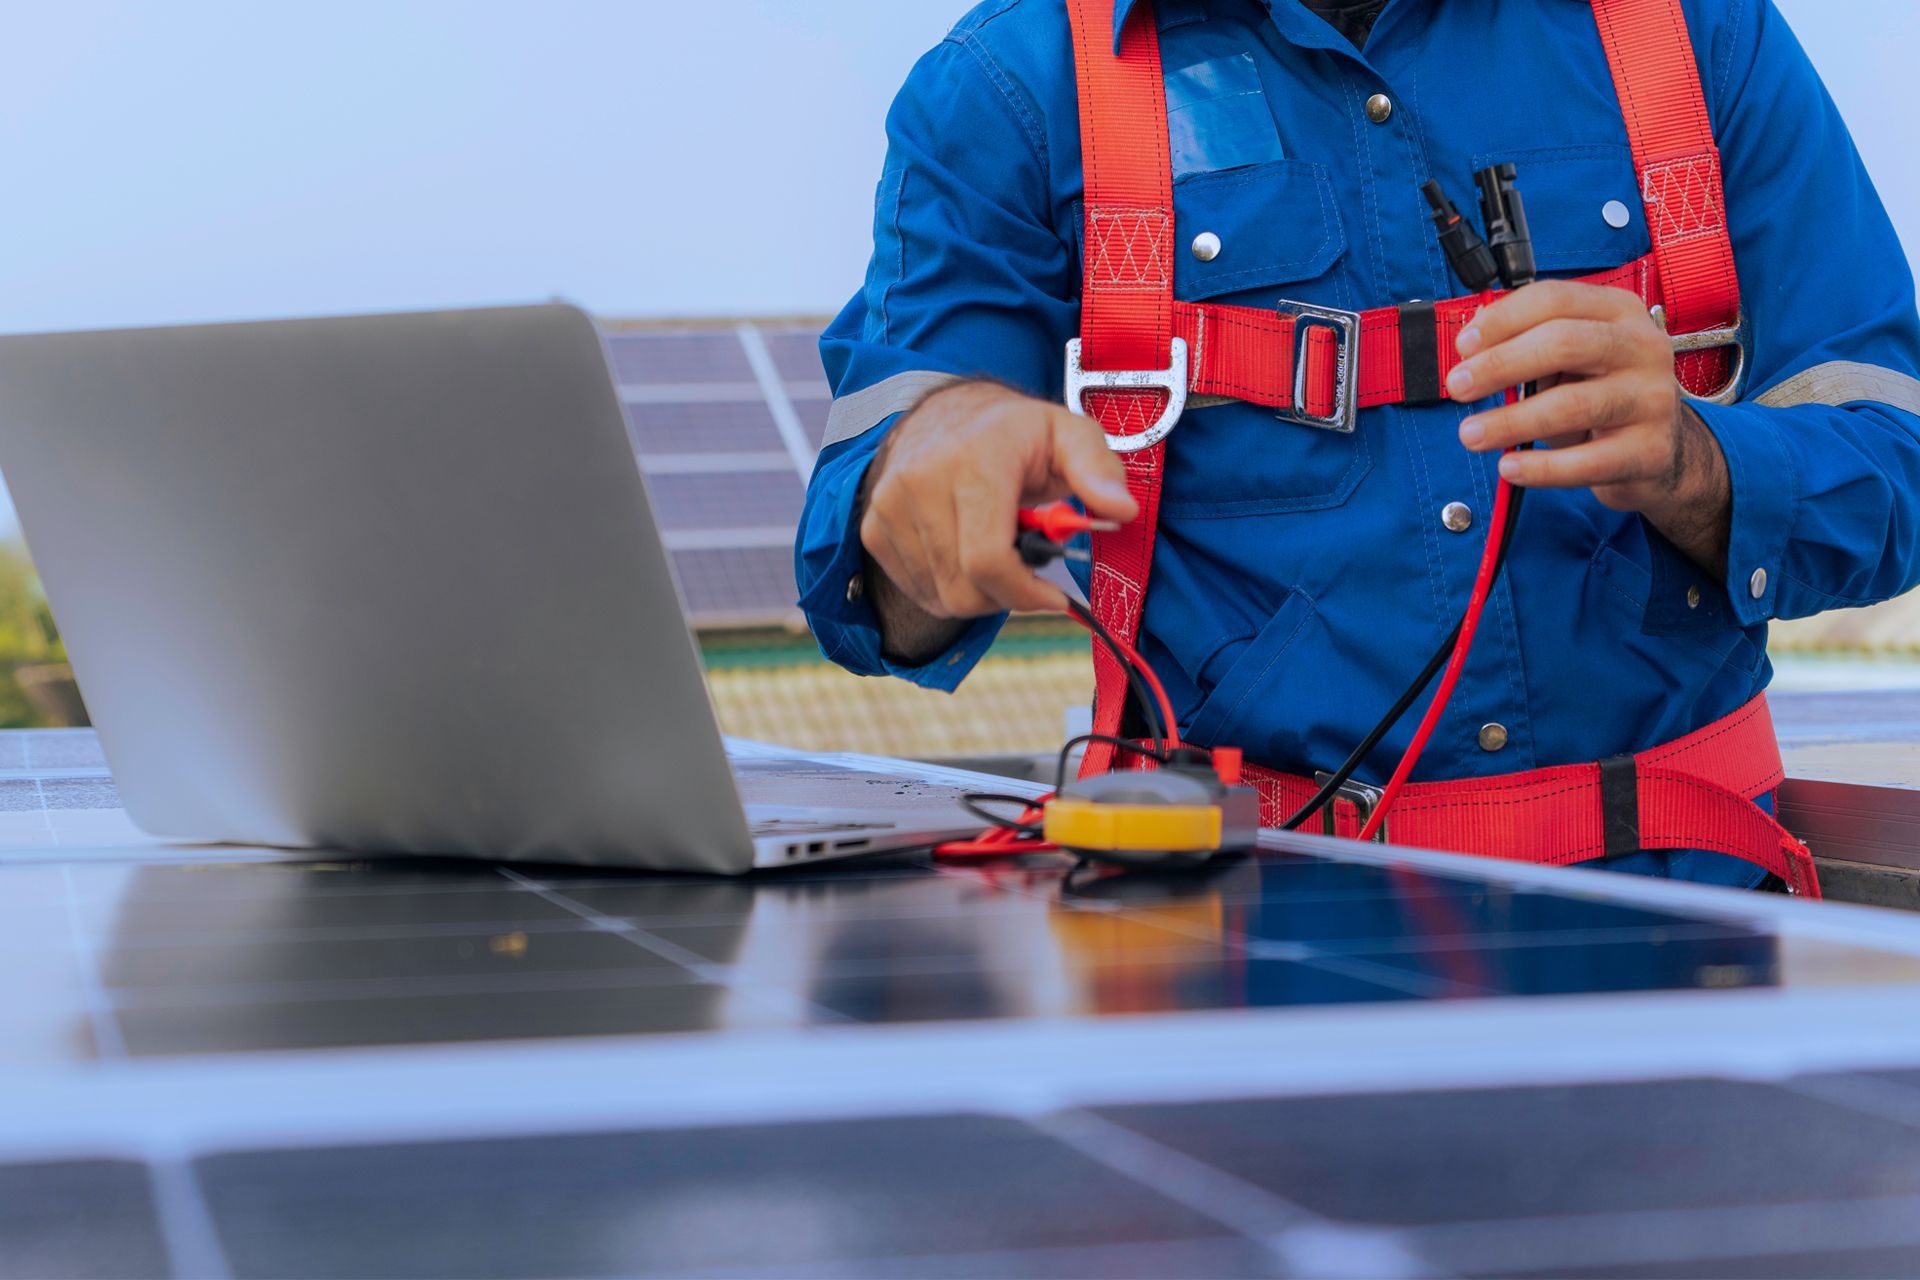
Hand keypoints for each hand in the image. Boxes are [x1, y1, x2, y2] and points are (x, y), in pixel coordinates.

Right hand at [860, 381, 1137, 622]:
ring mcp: (889, 506)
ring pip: (942, 596)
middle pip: (964, 588)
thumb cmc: (1016, 434)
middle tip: (1027, 567)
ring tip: (995, 549)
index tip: (1053, 596)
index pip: (988, 560)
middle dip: (1007, 595)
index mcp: (974, 460)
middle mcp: (920, 481)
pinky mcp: (872, 528)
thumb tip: (1121, 510)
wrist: (944, 413)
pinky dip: (949, 587)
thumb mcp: (1069, 435)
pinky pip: (917, 591)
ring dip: (979, 592)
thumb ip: (1099, 469)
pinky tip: (965, 553)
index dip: (1025, 594)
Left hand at [1446, 280, 1730, 572]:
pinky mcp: (1651, 450)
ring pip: (1571, 404)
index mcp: (1619, 312)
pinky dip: (1541, 468)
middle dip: (1500, 364)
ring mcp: (1652, 399)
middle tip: (1458, 387)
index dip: (1502, 319)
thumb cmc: (1600, 394)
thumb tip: (1468, 346)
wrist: (1660, 450)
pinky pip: (1587, 462)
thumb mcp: (1570, 360)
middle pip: (1564, 343)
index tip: (1462, 346)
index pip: (1556, 299)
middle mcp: (1643, 347)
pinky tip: (1509, 468)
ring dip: (1510, 422)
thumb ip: (1527, 344)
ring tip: (1471, 434)